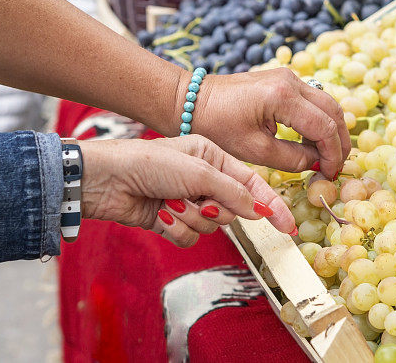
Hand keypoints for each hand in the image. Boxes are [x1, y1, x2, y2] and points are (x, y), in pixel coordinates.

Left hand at [78, 134, 295, 246]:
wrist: (107, 180)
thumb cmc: (150, 163)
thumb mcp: (199, 171)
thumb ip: (233, 192)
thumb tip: (259, 211)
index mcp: (214, 157)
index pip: (252, 184)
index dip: (270, 206)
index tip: (288, 227)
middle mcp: (203, 178)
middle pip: (231, 210)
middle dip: (214, 209)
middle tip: (196, 199)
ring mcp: (187, 201)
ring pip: (210, 227)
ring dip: (190, 218)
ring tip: (170, 202)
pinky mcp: (171, 220)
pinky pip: (190, 238)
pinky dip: (176, 229)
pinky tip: (160, 214)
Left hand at [190, 68, 350, 179]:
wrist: (193, 101)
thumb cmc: (216, 125)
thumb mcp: (254, 150)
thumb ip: (291, 159)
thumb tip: (317, 165)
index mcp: (282, 97)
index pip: (325, 127)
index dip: (332, 154)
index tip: (329, 175)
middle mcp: (291, 81)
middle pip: (334, 111)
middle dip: (339, 142)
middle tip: (335, 168)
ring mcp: (288, 77)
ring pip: (326, 103)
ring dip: (331, 131)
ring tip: (326, 158)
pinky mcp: (282, 80)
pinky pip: (312, 100)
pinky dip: (318, 120)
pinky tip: (311, 142)